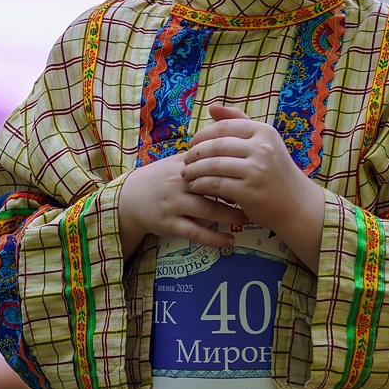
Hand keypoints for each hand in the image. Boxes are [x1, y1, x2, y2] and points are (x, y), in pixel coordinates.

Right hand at [119, 107, 249, 256]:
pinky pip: (195, 233)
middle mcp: (179, 182)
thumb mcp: (179, 161)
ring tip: (246, 218)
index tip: (254, 173)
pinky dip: (214, 238)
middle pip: (213, 186)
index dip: (235, 168)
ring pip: (206, 210)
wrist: (131, 199)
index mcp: (185, 165)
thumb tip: (235, 147)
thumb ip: (204, 154)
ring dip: (229, 216)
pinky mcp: (169, 224)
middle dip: (237, 192)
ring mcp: (173, 204)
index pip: (214, 163)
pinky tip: (230, 240)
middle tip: (257, 198)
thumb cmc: (162, 178)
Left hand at [184, 115, 327, 268]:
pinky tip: (195, 186)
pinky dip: (201, 185)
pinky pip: (215, 184)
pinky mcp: (249, 191)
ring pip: (213, 165)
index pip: (224, 127)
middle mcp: (261, 148)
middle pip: (216, 146)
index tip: (192, 143)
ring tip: (186, 173)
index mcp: (264, 132)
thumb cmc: (275, 171)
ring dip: (194, 170)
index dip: (203, 135)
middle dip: (195, 153)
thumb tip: (212, 107)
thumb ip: (238, 122)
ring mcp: (256, 170)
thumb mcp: (263, 142)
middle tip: (185, 160)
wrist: (296, 204)